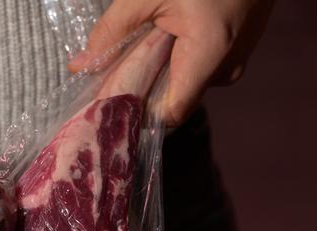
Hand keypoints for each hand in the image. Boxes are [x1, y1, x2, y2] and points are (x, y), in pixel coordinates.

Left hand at [69, 0, 274, 124]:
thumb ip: (113, 31)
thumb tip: (79, 66)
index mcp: (209, 56)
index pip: (171, 114)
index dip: (141, 114)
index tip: (114, 104)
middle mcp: (227, 68)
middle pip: (174, 98)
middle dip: (144, 88)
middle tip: (117, 70)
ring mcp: (235, 61)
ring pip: (186, 81)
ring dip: (161, 69)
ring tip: (146, 43)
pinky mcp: (237, 50)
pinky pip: (200, 67)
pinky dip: (179, 57)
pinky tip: (167, 36)